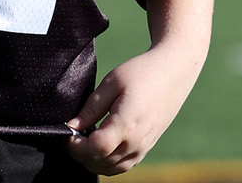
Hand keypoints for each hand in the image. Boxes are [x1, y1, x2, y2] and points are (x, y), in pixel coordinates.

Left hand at [64, 40, 205, 174]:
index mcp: (127, 125)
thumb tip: (72, 126)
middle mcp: (136, 142)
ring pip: (110, 168)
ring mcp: (143, 148)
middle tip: (72, 134)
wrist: (174, 72)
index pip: (95, 149)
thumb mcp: (112, 82)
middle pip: (99, 162)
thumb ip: (91, 107)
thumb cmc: (142, 72)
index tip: (67, 132)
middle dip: (79, 153)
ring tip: (83, 139)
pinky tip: (99, 145)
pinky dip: (106, 161)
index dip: (75, 145)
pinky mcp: (146, 148)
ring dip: (92, 159)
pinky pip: (122, 165)